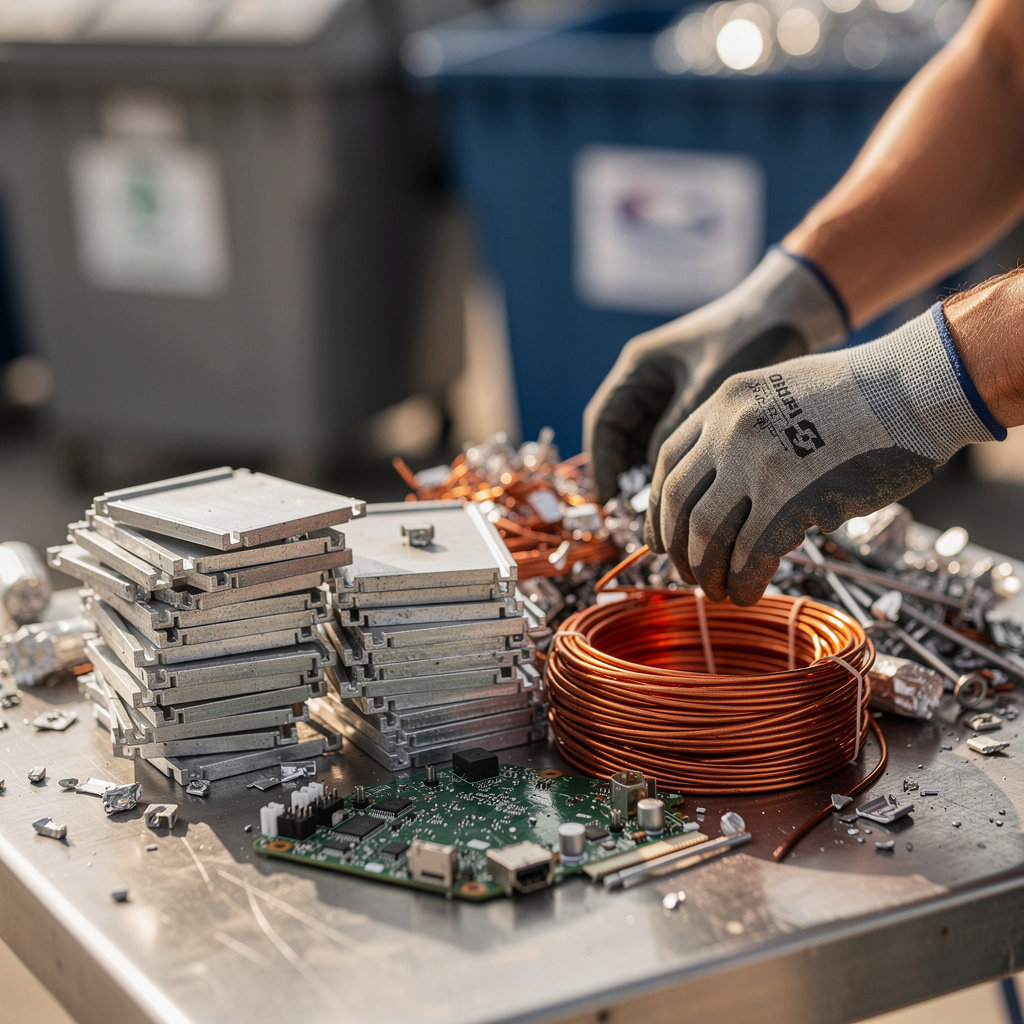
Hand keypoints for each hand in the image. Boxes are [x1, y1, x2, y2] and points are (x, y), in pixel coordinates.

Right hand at [584, 247, 846, 501]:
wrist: (789, 313)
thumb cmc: (749, 337)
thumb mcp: (709, 387)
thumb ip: (677, 430)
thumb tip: (658, 482)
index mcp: (639, 367)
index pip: (604, 422)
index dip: (602, 464)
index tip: (609, 500)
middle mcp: (646, 382)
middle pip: (620, 439)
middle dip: (626, 478)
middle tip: (638, 517)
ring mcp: (668, 395)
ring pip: (645, 447)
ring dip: (652, 477)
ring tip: (665, 514)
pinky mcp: (691, 407)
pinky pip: (672, 446)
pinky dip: (676, 470)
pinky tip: (687, 496)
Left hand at [646, 304, 1003, 604]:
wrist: (912, 390)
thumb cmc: (860, 398)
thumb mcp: (780, 394)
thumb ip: (743, 434)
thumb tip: (724, 496)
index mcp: (723, 403)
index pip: (666, 462)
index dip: (658, 507)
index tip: (661, 537)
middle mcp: (729, 430)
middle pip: (678, 501)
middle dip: (677, 547)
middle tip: (687, 573)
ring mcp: (756, 464)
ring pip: (705, 533)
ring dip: (706, 571)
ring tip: (717, 589)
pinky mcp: (789, 499)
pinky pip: (749, 555)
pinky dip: (743, 582)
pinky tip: (748, 593)